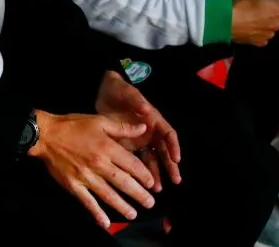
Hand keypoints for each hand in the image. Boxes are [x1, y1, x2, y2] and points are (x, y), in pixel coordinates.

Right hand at [30, 111, 155, 229]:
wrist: (47, 135)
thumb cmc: (74, 126)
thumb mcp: (100, 120)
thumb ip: (123, 127)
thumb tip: (143, 128)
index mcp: (107, 148)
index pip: (131, 165)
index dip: (143, 175)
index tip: (151, 183)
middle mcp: (99, 164)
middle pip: (123, 183)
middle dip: (139, 194)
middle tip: (149, 203)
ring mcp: (86, 177)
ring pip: (108, 195)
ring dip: (122, 206)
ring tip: (133, 214)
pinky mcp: (74, 186)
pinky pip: (88, 202)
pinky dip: (96, 213)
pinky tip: (105, 223)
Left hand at [95, 70, 180, 190]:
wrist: (102, 93)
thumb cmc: (118, 91)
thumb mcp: (127, 92)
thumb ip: (136, 100)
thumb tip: (147, 108)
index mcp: (153, 119)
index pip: (168, 134)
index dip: (174, 146)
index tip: (176, 158)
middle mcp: (149, 132)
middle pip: (163, 151)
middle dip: (170, 165)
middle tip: (176, 180)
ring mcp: (139, 141)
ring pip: (152, 159)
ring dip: (155, 173)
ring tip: (157, 188)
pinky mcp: (128, 147)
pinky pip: (137, 162)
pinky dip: (140, 173)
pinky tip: (141, 185)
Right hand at [231, 0, 278, 46]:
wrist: (226, 22)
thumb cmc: (241, 4)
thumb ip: (271, 0)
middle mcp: (278, 25)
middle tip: (267, 10)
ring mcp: (270, 36)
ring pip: (274, 29)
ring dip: (269, 25)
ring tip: (256, 20)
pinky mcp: (260, 43)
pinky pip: (265, 37)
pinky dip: (261, 33)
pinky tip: (251, 29)